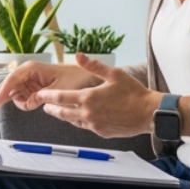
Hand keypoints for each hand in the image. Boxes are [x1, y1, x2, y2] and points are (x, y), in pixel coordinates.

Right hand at [0, 60, 98, 111]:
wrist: (85, 77)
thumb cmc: (74, 78)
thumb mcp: (59, 89)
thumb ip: (42, 96)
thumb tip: (28, 103)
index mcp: (32, 68)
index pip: (12, 79)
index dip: (2, 91)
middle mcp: (27, 73)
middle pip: (9, 86)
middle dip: (5, 97)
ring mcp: (29, 81)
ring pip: (15, 94)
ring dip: (20, 102)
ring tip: (32, 105)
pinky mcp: (33, 88)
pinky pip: (23, 97)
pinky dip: (25, 103)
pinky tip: (31, 104)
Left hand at [31, 54, 158, 137]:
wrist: (150, 113)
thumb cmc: (134, 92)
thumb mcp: (114, 74)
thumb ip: (93, 65)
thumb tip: (78, 55)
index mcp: (89, 97)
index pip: (61, 97)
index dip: (48, 96)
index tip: (40, 95)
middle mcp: (88, 113)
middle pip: (63, 112)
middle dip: (52, 109)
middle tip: (45, 107)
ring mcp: (94, 125)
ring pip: (73, 121)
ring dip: (65, 116)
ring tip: (60, 112)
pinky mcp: (102, 133)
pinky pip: (86, 127)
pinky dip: (81, 122)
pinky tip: (80, 118)